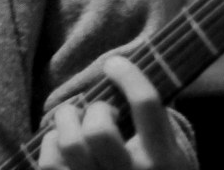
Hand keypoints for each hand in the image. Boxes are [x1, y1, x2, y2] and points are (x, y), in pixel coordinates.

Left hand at [38, 56, 192, 169]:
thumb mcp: (173, 152)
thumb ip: (155, 122)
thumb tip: (124, 75)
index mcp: (164, 160)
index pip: (146, 105)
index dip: (128, 75)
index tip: (114, 63)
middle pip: (98, 131)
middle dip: (95, 110)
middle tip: (101, 112)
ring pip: (70, 145)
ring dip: (66, 121)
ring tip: (74, 119)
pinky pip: (50, 164)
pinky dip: (50, 144)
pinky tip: (60, 141)